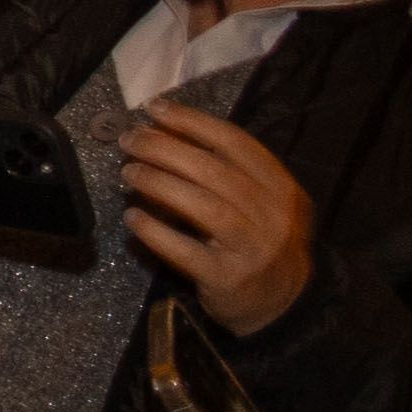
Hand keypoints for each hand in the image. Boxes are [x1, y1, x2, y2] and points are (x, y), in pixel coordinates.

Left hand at [124, 103, 317, 331]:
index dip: (193, 122)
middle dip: (166, 149)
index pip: (236, 143)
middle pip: (215, 171)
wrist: (283, 302)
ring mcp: (252, 248)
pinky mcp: (228, 278)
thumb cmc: (259, 241)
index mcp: (281, 188)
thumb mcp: (259, 202)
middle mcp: (272, 215)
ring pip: (203, 206)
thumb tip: (164, 131)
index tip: (155, 109)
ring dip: (159, 183)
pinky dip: (155, 231)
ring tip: (128, 171)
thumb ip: (225, 171)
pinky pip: (186, 250)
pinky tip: (133, 217)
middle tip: (130, 139)